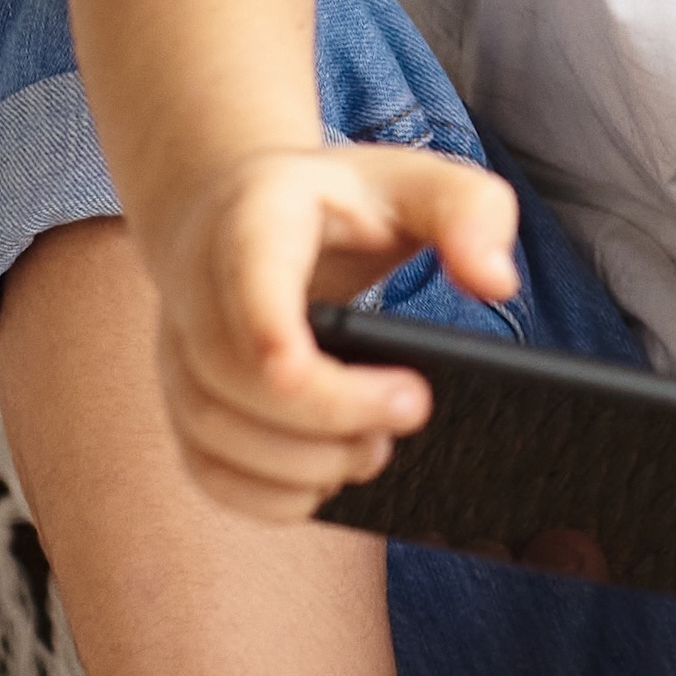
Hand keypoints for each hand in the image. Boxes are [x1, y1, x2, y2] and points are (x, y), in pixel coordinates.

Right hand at [135, 144, 522, 523]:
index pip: (248, 270)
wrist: (243, 209)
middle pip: (234, 371)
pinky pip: (205, 468)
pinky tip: (325, 484)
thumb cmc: (344, 200)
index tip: (296, 371)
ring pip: (211, 429)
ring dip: (298, 462)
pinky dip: (266, 495)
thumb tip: (496, 283)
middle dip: (326, 410)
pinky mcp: (183, 401)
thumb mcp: (416, 180)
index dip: (264, 325)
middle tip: (412, 409)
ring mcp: (178, 349)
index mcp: (256, 215)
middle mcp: (198, 285)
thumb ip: (470, 212)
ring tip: (376, 450)